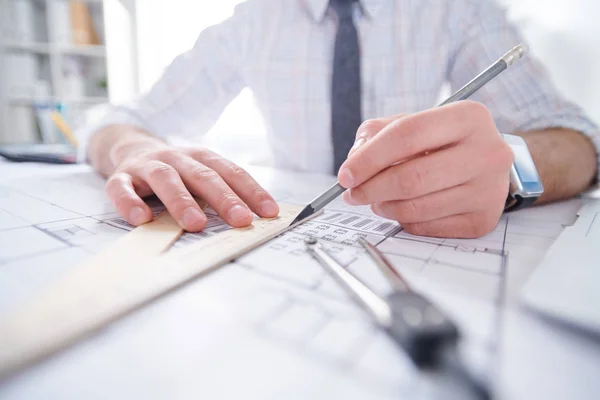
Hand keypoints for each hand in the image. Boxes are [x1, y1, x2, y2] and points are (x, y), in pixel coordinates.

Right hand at [105, 141, 278, 231]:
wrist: (130, 148)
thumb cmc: (176, 171)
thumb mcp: (200, 175)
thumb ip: (221, 193)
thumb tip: (253, 220)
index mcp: (202, 157)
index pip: (231, 173)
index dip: (252, 191)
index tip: (269, 213)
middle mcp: (177, 157)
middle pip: (203, 176)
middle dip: (224, 199)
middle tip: (241, 220)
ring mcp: (148, 165)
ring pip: (166, 179)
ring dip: (182, 201)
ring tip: (196, 224)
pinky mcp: (121, 176)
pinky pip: (122, 188)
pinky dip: (130, 202)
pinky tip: (141, 218)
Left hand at [337, 101, 512, 237]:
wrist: (486, 164)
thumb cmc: (443, 142)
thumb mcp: (414, 122)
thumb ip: (378, 133)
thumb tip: (353, 162)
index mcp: (469, 117)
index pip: (407, 135)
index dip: (369, 158)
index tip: (345, 174)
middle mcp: (487, 152)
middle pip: (412, 178)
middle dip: (371, 189)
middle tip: (352, 194)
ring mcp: (489, 190)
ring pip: (417, 207)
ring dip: (385, 207)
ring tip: (376, 200)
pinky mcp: (483, 220)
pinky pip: (427, 227)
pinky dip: (404, 221)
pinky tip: (401, 208)